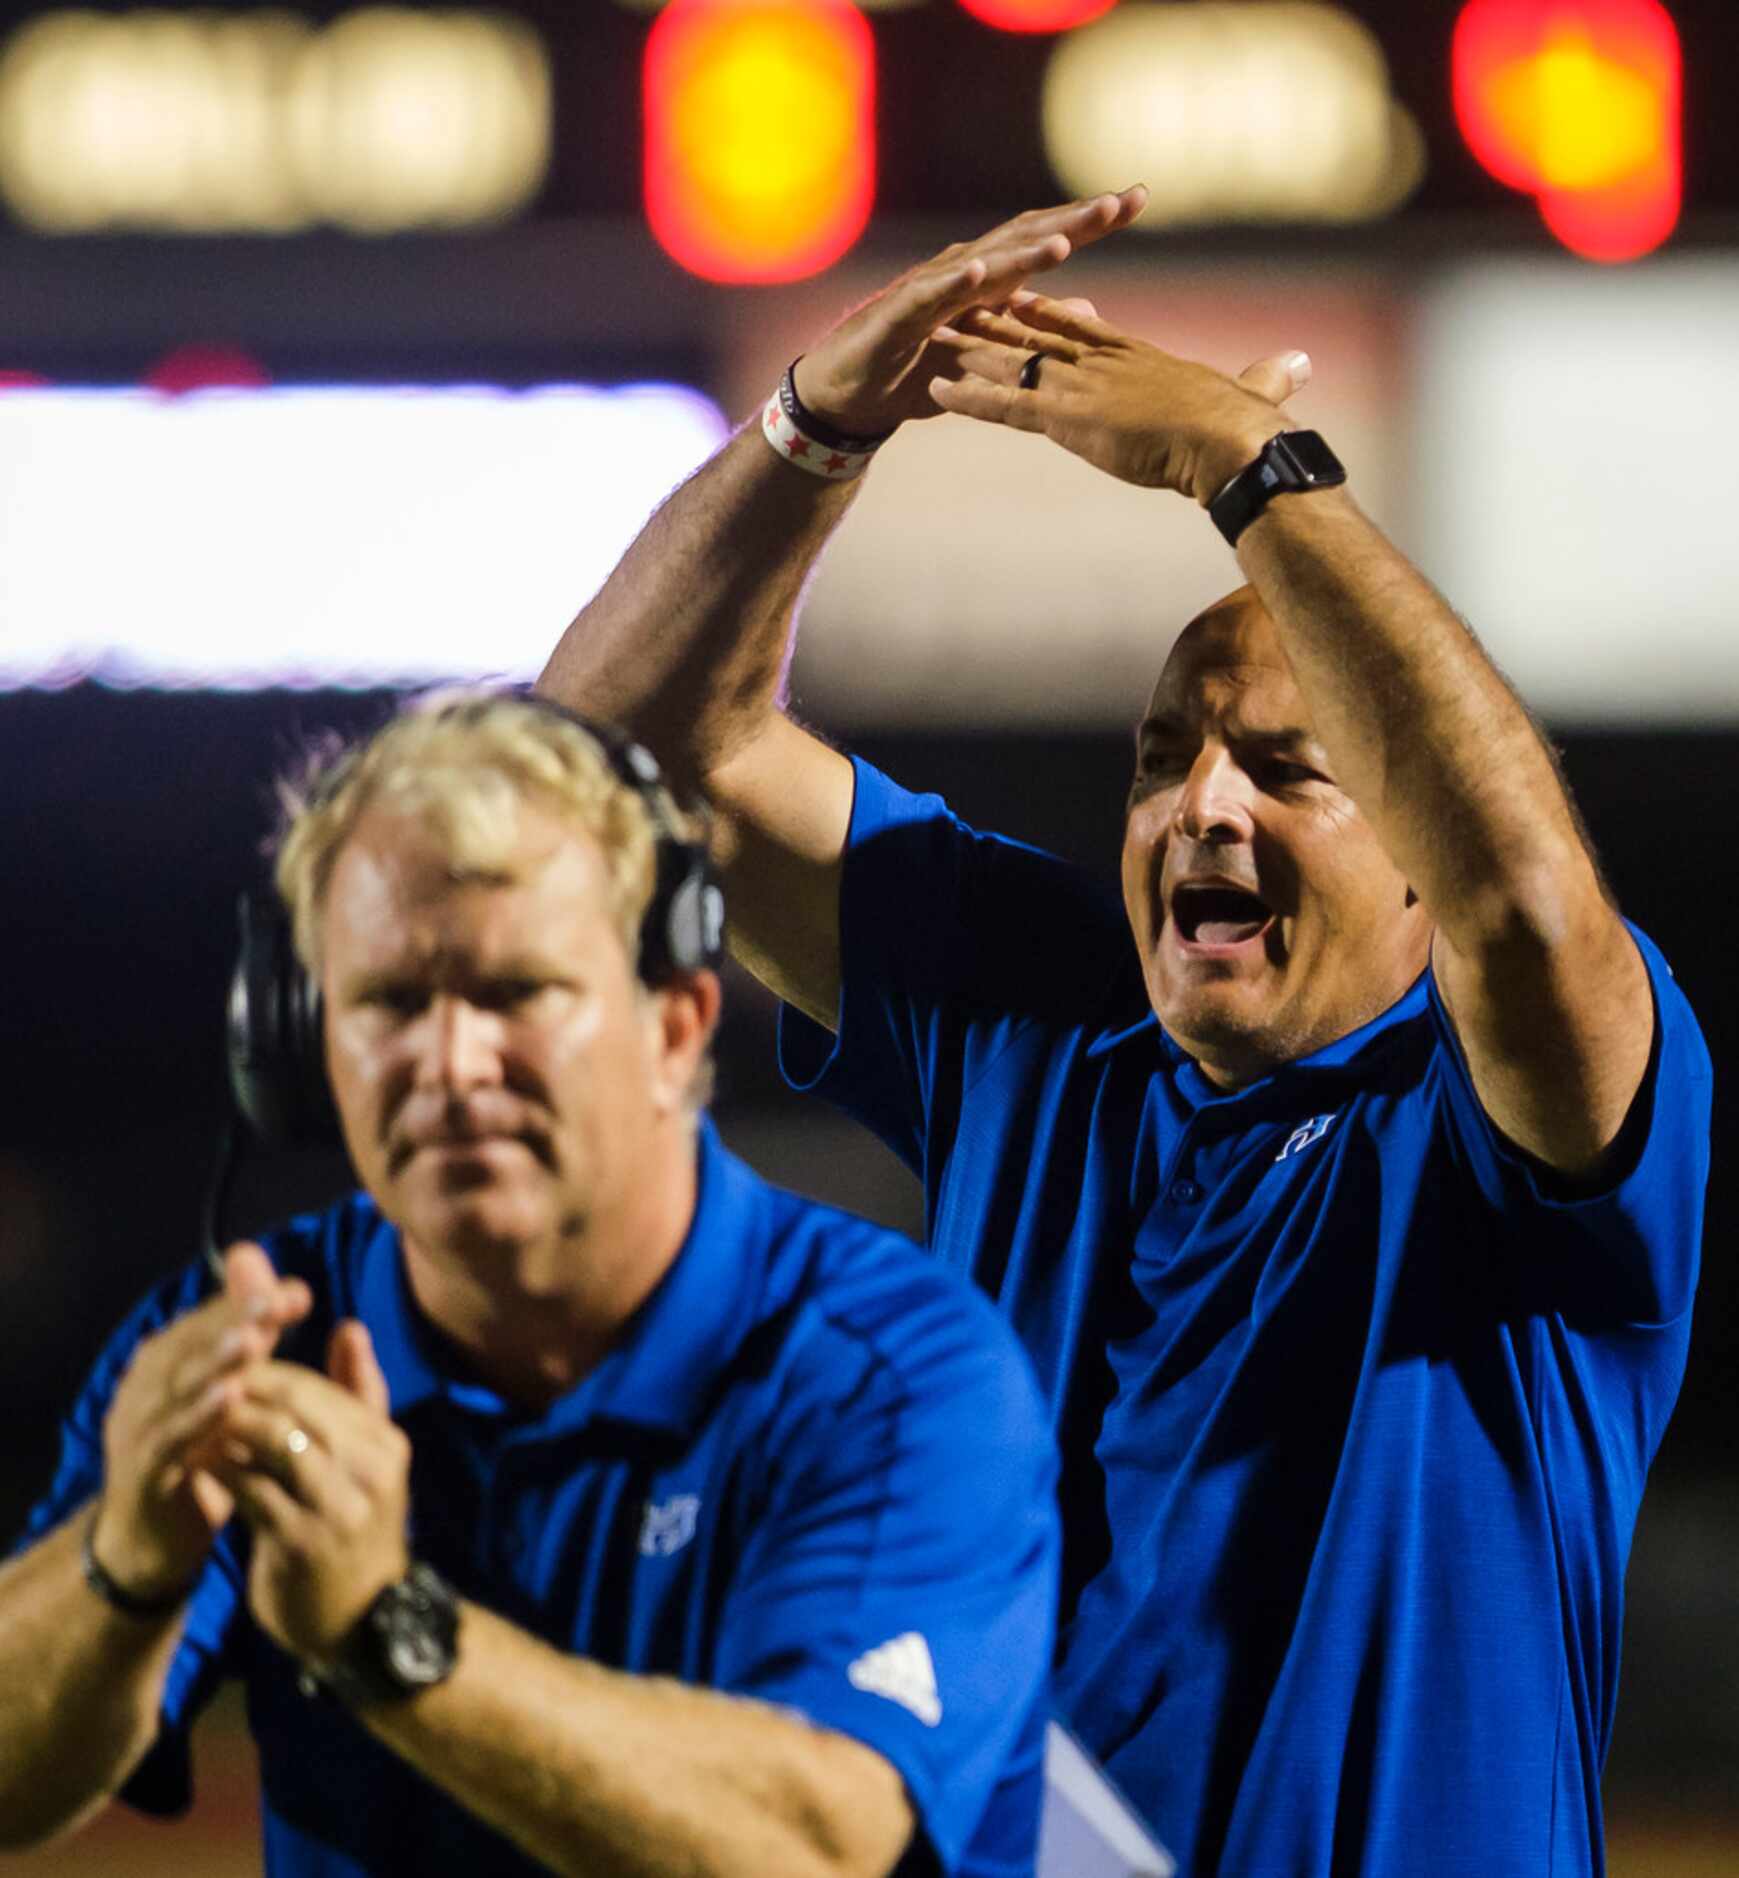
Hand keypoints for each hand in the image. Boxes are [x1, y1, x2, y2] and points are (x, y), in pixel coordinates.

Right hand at [92, 1242, 312, 1601]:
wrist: (149, 1545)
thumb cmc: (201, 1460)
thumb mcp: (228, 1398)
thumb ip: (250, 1343)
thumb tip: (282, 1286)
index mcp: (165, 1367)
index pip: (206, 1323)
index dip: (246, 1303)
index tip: (297, 1292)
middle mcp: (144, 1390)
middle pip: (189, 1347)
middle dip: (232, 1320)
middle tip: (273, 1300)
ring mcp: (137, 1431)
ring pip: (176, 1388)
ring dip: (214, 1362)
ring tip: (254, 1339)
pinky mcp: (140, 1473)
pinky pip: (168, 1441)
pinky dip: (197, 1418)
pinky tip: (230, 1400)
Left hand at [211, 1323, 410, 1666]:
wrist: (361, 1621)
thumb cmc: (357, 1529)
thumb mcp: (371, 1459)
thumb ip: (361, 1392)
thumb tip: (350, 1326)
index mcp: (384, 1442)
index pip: (318, 1387)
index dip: (267, 1371)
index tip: (223, 1366)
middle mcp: (369, 1468)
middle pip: (295, 1407)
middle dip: (241, 1390)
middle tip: (195, 1382)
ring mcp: (337, 1507)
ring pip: (272, 1441)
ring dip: (226, 1425)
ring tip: (191, 1417)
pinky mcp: (302, 1542)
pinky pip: (251, 1491)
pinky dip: (221, 1470)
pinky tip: (197, 1462)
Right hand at [790, 188, 1147, 436]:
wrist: (846, 396)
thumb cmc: (914, 372)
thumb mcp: (987, 356)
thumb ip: (1036, 330)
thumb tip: (1090, 311)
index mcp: (987, 281)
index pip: (1047, 240)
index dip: (1092, 221)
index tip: (1141, 199)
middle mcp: (961, 273)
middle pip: (1024, 239)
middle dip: (1073, 221)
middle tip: (1122, 202)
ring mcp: (927, 290)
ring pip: (983, 264)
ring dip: (1023, 252)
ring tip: (1066, 240)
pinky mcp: (894, 317)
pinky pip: (927, 298)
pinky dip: (954, 284)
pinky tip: (979, 272)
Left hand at [928, 295, 1312, 505]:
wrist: (1232, 442)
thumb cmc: (1249, 428)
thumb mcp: (1258, 395)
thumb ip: (1270, 379)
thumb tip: (1303, 364)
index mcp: (1137, 356)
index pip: (1081, 326)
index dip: (1047, 312)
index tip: (1019, 296)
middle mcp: (1101, 363)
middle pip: (1033, 332)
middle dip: (989, 319)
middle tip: (950, 306)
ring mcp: (1081, 388)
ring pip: (1009, 360)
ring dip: (966, 352)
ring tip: (924, 341)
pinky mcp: (1068, 419)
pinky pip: (1006, 405)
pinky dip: (970, 398)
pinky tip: (935, 393)